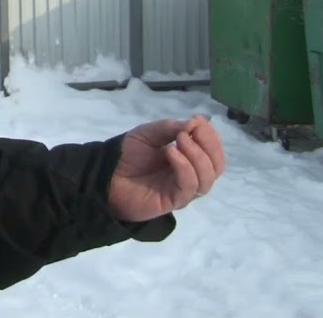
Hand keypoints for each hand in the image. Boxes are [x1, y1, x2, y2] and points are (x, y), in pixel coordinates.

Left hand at [106, 115, 225, 222]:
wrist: (106, 174)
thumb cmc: (128, 154)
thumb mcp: (149, 133)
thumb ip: (171, 127)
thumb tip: (197, 122)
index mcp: (189, 159)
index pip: (213, 152)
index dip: (211, 137)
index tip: (198, 121)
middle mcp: (190, 176)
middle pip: (216, 166)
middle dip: (209, 146)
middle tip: (190, 131)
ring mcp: (182, 189)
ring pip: (207, 178)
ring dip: (197, 156)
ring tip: (178, 141)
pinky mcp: (173, 201)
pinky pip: (189, 186)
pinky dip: (185, 167)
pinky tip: (171, 153)